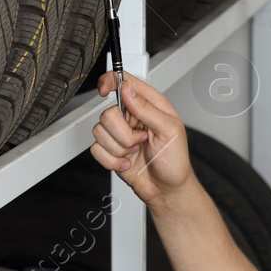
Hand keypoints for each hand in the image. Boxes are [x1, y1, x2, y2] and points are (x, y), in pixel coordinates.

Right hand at [89, 71, 192, 203]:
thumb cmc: (175, 161)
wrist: (167, 190)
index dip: (110, 81)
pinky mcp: (111, 151)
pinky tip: (127, 163)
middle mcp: (132, 117)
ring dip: (119, 148)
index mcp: (149, 106)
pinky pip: (96, 150)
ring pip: (99, 132)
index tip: (104, 90)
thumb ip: (147, 108)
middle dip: (123, 133)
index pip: (124, 82)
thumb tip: (128, 90)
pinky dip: (112, 161)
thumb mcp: (170, 131)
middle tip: (140, 141)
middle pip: (107, 113)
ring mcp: (120, 135)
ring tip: (136, 153)